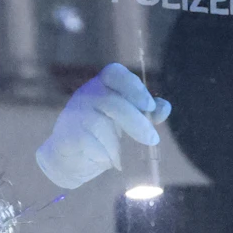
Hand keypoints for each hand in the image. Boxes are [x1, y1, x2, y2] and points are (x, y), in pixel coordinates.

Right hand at [35, 63, 171, 189]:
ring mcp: (73, 114)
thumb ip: (145, 112)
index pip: (114, 73)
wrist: (69, 159)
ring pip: (102, 124)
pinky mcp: (67, 135)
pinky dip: (105, 155)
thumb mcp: (125, 120)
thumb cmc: (100, 135)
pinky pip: (92, 144)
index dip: (133, 87)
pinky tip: (105, 160)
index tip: (149, 106)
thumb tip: (165, 107)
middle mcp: (85, 94)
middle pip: (112, 101)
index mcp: (100, 85)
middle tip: (153, 139)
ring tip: (119, 156)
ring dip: (116, 143)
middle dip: (136, 121)